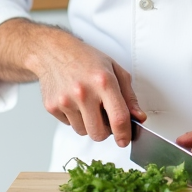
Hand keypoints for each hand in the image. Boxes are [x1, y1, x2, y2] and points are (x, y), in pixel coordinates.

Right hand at [0, 20, 145, 146]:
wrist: (53, 52)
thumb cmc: (86, 59)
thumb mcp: (115, 70)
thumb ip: (129, 96)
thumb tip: (138, 118)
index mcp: (103, 81)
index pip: (118, 118)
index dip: (125, 134)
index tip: (125, 140)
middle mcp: (84, 92)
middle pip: (99, 133)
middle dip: (106, 131)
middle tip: (105, 117)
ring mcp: (66, 101)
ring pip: (83, 132)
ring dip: (89, 124)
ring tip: (88, 105)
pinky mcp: (52, 107)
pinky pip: (69, 125)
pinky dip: (75, 118)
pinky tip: (75, 102)